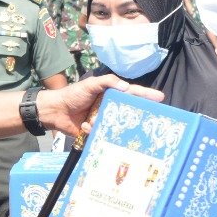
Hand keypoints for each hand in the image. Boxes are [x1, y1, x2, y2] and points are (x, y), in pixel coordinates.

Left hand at [38, 75, 164, 137]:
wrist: (55, 111)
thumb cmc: (73, 95)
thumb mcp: (91, 84)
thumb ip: (108, 82)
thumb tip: (126, 87)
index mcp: (111, 94)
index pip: (132, 93)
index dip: (146, 96)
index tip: (160, 98)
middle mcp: (110, 107)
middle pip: (127, 112)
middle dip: (134, 116)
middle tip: (145, 121)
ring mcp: (103, 120)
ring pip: (116, 126)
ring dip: (108, 123)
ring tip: (97, 120)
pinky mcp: (95, 132)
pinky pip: (102, 134)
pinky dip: (92, 129)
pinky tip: (84, 125)